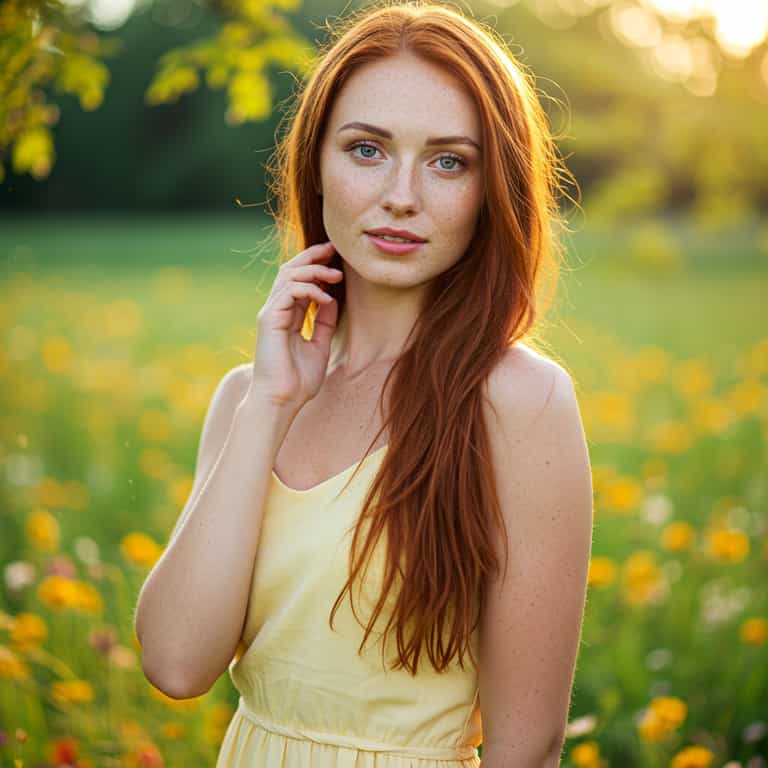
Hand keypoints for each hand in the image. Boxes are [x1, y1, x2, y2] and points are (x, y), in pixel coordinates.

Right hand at [247, 240, 343, 409]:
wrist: (281, 401)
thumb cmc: (298, 381)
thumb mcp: (319, 345)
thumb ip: (324, 322)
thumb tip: (332, 299)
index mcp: (286, 316)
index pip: (299, 281)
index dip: (316, 266)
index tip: (337, 260)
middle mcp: (276, 310)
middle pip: (290, 271)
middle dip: (313, 257)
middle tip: (334, 249)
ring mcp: (270, 313)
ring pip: (289, 276)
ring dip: (314, 270)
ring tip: (336, 275)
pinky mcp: (269, 319)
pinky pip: (288, 292)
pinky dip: (309, 290)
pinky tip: (326, 298)